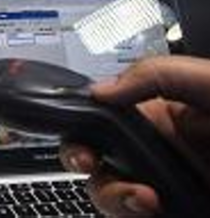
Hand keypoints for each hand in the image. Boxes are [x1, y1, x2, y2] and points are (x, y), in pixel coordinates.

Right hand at [60, 55, 209, 216]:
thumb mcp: (205, 81)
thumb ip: (154, 74)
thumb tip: (100, 89)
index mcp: (158, 114)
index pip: (100, 116)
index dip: (79, 126)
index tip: (81, 138)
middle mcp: (155, 150)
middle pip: (92, 157)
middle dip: (79, 160)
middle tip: (89, 162)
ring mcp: (163, 183)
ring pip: (107, 193)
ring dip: (112, 197)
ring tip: (142, 198)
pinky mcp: (174, 208)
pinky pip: (132, 214)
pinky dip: (129, 212)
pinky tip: (154, 207)